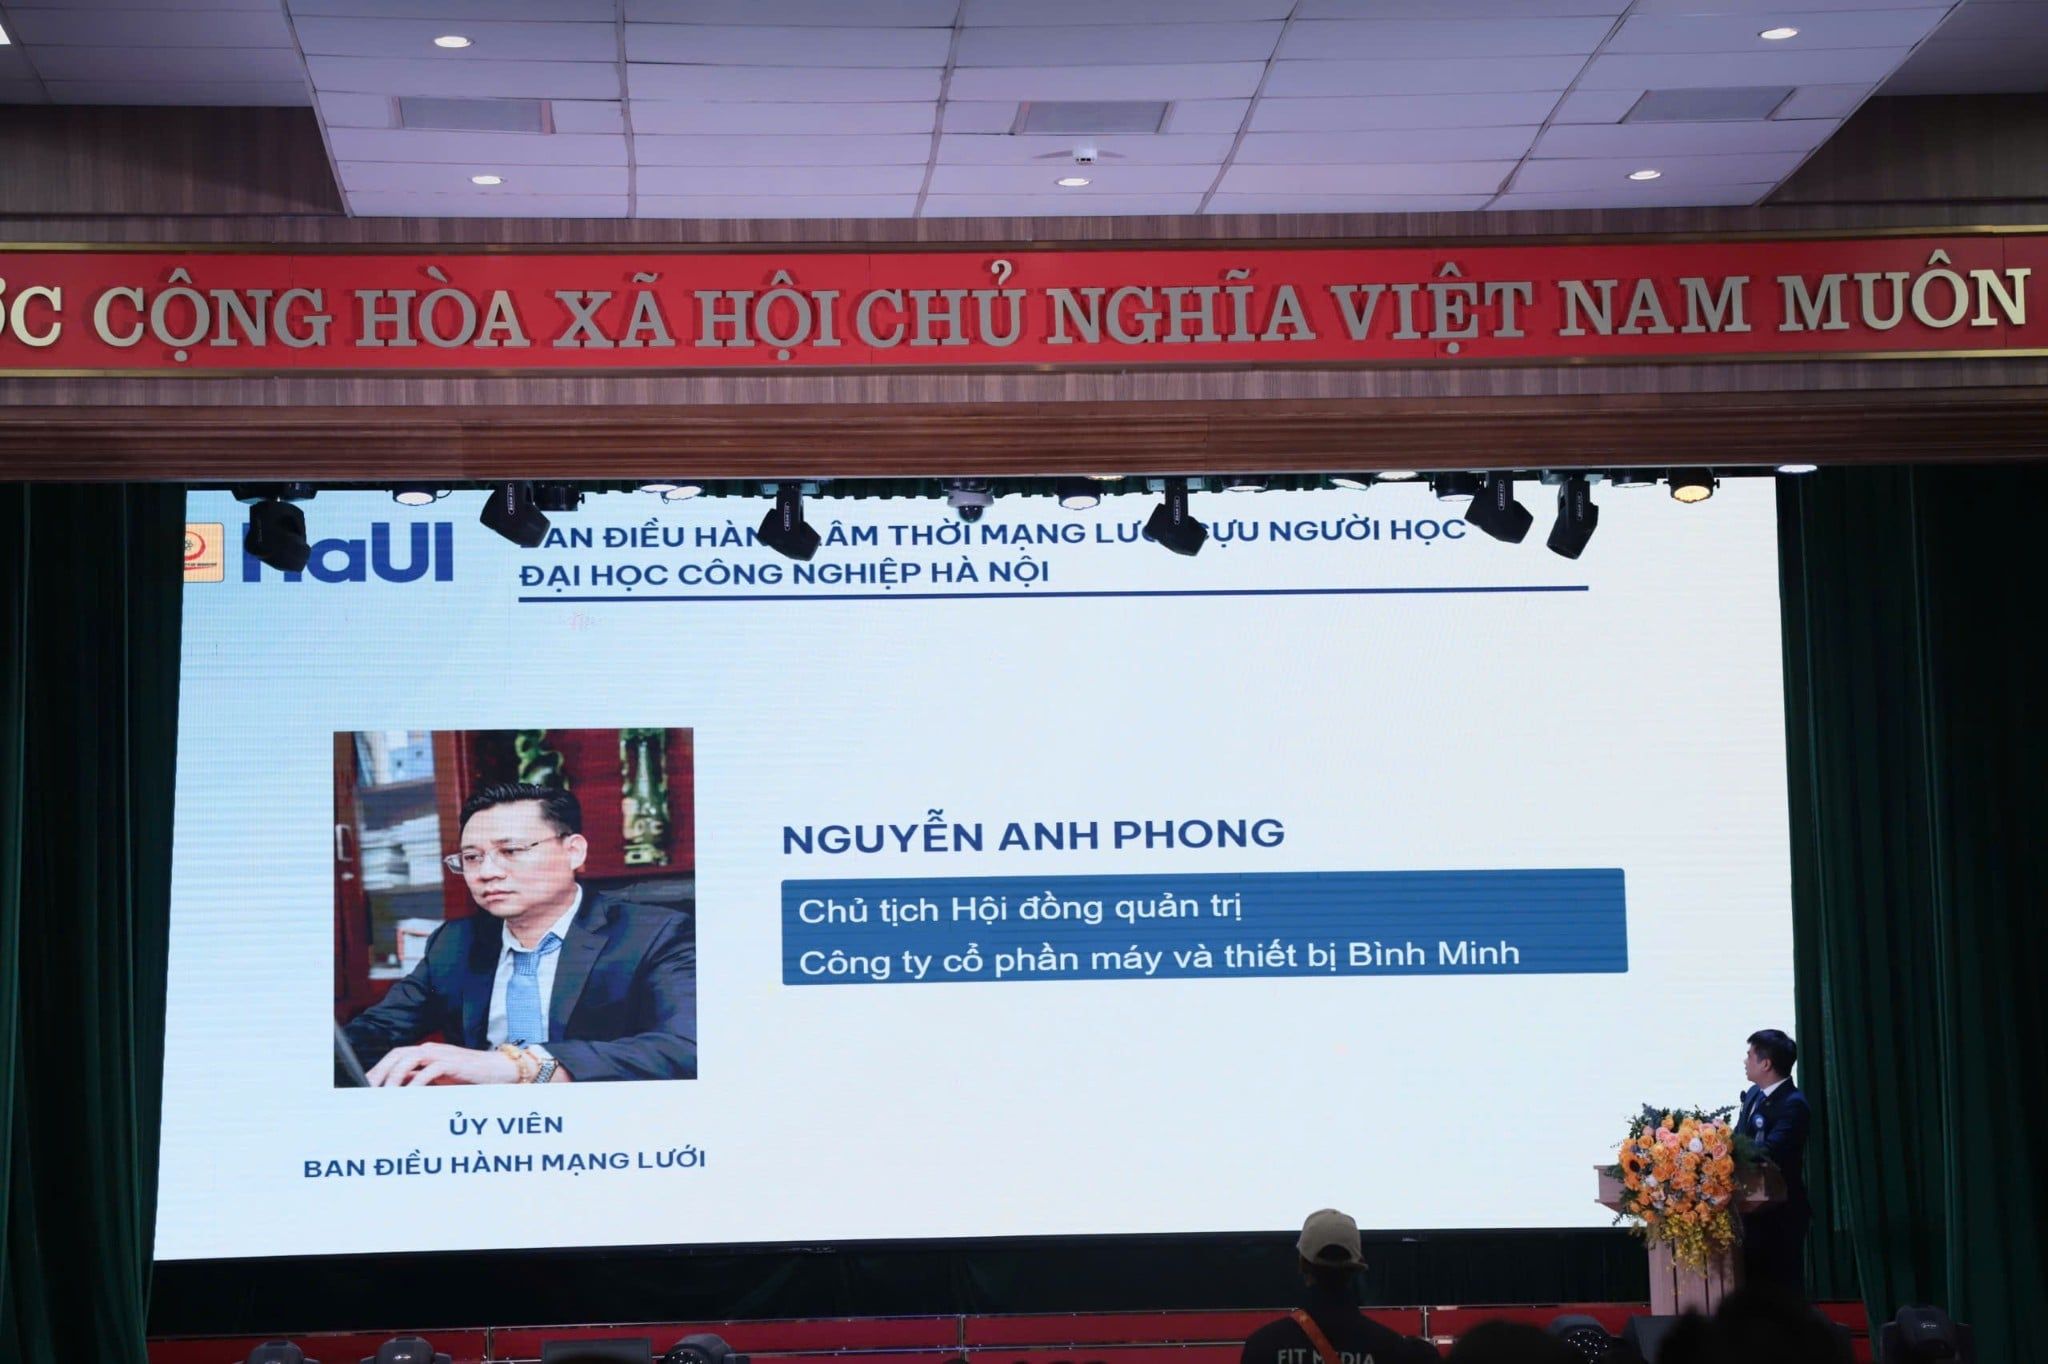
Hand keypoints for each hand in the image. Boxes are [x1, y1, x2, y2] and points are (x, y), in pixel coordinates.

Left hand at [366, 1042, 519, 1086]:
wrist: (500, 1070)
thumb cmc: (470, 1077)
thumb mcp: (440, 1080)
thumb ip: (420, 1081)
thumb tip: (398, 1091)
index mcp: (426, 1052)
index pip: (395, 1056)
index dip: (378, 1069)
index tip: (365, 1085)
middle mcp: (431, 1049)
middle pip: (397, 1055)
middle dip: (380, 1072)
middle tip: (368, 1090)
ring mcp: (442, 1054)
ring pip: (409, 1060)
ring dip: (394, 1078)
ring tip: (384, 1094)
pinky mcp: (453, 1063)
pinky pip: (428, 1071)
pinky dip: (416, 1083)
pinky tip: (408, 1095)